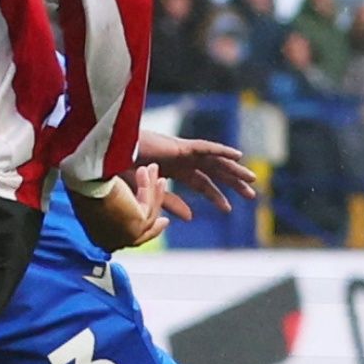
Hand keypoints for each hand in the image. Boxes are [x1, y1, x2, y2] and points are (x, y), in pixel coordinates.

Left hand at [71, 166, 172, 252]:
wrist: (85, 182)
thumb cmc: (82, 185)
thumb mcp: (95, 200)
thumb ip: (107, 206)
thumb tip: (118, 199)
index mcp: (98, 238)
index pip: (123, 238)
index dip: (139, 231)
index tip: (150, 223)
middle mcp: (112, 241)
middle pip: (141, 235)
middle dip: (154, 227)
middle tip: (165, 221)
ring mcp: (126, 236)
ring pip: (148, 215)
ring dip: (153, 192)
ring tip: (156, 173)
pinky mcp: (138, 225)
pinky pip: (150, 204)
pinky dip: (150, 186)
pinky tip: (150, 171)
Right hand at [134, 130, 256, 213]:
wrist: (110, 157)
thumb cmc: (122, 171)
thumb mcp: (150, 193)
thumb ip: (171, 203)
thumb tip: (192, 217)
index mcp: (173, 170)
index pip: (201, 184)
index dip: (215, 197)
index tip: (227, 210)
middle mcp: (182, 160)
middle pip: (214, 172)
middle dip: (232, 183)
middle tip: (251, 195)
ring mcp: (182, 152)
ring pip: (215, 161)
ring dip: (234, 169)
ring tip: (252, 180)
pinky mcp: (180, 146)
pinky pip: (206, 147)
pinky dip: (222, 150)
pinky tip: (238, 156)